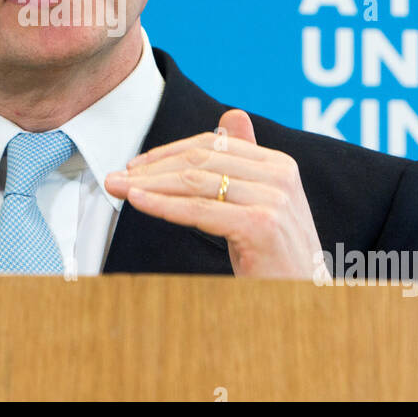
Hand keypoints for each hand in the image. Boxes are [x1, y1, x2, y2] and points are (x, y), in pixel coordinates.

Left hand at [104, 109, 323, 278]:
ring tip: (119, 188)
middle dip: (152, 168)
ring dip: (149, 184)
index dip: (168, 152)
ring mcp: (272, 199)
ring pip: (195, 183)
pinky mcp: (260, 225)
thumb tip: (231, 115)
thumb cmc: (275, 258)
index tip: (136, 165)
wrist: (301, 301)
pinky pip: (199, 210)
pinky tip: (138, 202)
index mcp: (279, 165)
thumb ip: (245, 163)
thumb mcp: (260, 204)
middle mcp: (280, 175)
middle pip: (201, 161)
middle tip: (116, 177)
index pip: (213, 145)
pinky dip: (163, 205)